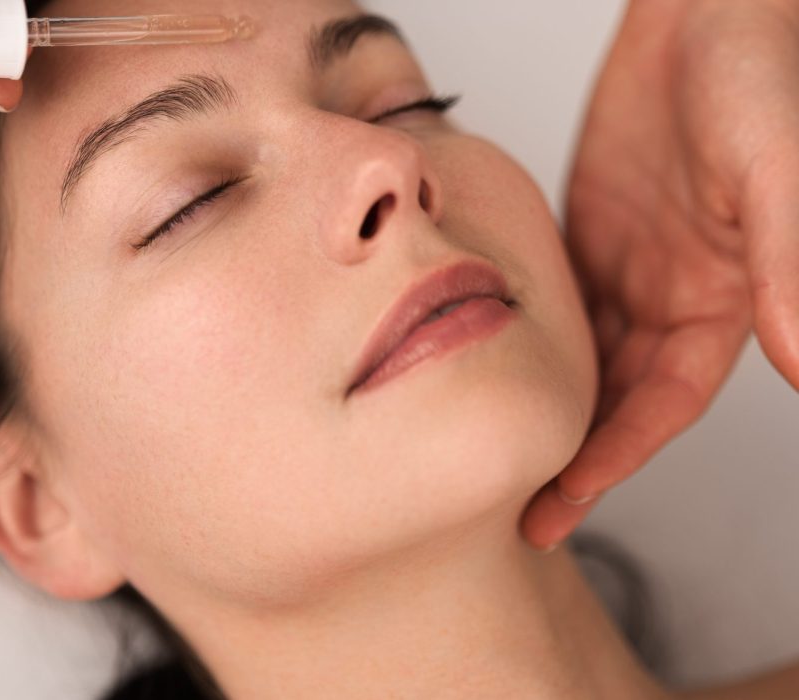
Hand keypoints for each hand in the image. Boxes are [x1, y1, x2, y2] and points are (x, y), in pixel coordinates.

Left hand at [521, 0, 798, 549]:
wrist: (700, 13)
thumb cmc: (754, 76)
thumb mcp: (770, 172)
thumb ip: (788, 262)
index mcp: (719, 302)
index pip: (660, 405)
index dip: (614, 458)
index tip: (563, 503)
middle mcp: (671, 299)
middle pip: (614, 400)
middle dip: (571, 457)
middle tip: (517, 512)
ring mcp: (625, 271)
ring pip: (577, 361)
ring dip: (541, 406)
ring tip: (488, 450)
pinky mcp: (586, 239)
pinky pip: (549, 304)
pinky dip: (520, 339)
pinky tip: (478, 364)